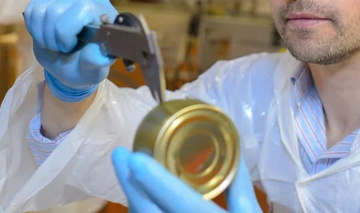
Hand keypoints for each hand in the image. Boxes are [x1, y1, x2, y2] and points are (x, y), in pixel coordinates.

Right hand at [24, 0, 117, 101]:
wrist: (69, 63)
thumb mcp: (91, 70)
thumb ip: (95, 61)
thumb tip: (99, 53)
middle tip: (59, 48)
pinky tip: (46, 33)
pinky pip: (32, 7)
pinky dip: (34, 26)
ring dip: (41, 33)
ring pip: (40, 9)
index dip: (67, 31)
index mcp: (106, 13)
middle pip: (54, 10)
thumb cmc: (83, 67)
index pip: (82, 8)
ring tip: (53, 42)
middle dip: (51, 37)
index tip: (69, 46)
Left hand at [111, 147, 262, 212]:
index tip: (134, 157)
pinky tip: (141, 200)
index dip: (155, 180)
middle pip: (147, 211)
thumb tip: (232, 153)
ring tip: (129, 174)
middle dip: (130, 183)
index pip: (180, 201)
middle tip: (120, 154)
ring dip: (133, 198)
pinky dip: (140, 212)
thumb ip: (239, 186)